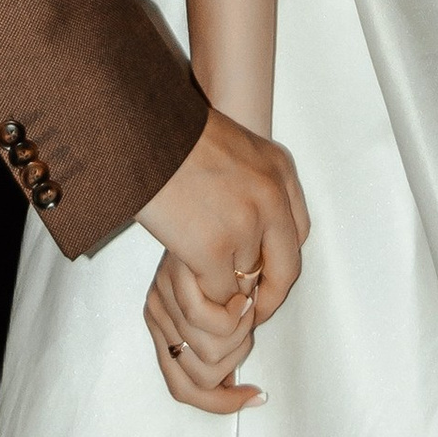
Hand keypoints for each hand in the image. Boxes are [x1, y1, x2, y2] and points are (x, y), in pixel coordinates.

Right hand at [136, 109, 307, 411]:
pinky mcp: (213, 249)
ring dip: (228, 293)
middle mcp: (271, 197)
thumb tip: (249, 239)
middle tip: (245, 312)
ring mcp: (244, 225)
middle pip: (284, 268)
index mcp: (278, 168)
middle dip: (266, 297)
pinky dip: (204, 296)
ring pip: (247, 285)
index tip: (262, 279)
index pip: (299, 233)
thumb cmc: (172, 133)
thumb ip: (249, 187)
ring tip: (206, 291)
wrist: (138, 124)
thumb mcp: (232, 148)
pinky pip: (218, 294)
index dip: (280, 263)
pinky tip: (188, 284)